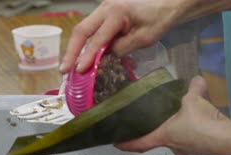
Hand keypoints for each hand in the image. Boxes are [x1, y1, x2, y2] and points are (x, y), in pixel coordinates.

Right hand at [60, 0, 184, 72]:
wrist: (166, 4)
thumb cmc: (159, 19)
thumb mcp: (144, 38)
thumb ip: (122, 49)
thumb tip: (104, 60)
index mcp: (117, 13)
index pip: (98, 39)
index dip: (88, 56)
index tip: (79, 71)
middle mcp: (105, 8)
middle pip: (81, 31)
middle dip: (71, 51)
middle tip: (64, 70)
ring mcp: (103, 10)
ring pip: (83, 30)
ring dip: (75, 49)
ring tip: (68, 67)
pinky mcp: (104, 15)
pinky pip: (90, 30)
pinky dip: (84, 45)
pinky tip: (81, 58)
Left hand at [115, 76, 228, 154]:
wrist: (227, 140)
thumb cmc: (201, 122)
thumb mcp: (193, 100)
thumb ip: (192, 89)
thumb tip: (196, 79)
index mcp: (162, 137)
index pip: (138, 144)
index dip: (125, 143)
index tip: (115, 142)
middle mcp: (172, 146)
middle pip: (156, 140)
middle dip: (152, 131)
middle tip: (147, 120)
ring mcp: (186, 149)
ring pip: (174, 138)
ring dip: (172, 129)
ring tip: (174, 115)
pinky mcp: (200, 148)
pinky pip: (189, 137)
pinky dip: (188, 128)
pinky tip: (195, 118)